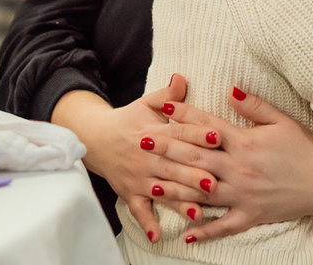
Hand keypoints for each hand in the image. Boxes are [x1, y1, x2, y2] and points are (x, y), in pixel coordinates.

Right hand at [50, 76, 221, 242]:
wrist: (95, 138)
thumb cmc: (129, 120)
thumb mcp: (146, 103)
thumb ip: (168, 94)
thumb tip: (182, 76)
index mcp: (153, 132)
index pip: (178, 133)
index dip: (197, 133)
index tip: (217, 136)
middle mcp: (146, 156)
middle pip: (173, 166)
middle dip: (193, 174)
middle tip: (215, 181)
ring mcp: (138, 177)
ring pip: (162, 190)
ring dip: (179, 201)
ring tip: (199, 211)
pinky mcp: (130, 193)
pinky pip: (139, 211)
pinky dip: (147, 223)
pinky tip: (158, 236)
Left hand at [159, 88, 312, 243]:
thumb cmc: (304, 149)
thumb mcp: (281, 120)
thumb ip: (253, 105)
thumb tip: (229, 89)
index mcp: (245, 142)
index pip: (207, 125)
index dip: (184, 115)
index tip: (163, 107)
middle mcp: (239, 168)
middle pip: (196, 157)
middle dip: (167, 148)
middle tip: (142, 141)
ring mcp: (243, 194)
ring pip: (202, 192)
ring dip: (175, 188)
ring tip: (151, 184)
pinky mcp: (251, 215)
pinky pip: (224, 225)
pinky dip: (205, 230)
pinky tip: (186, 233)